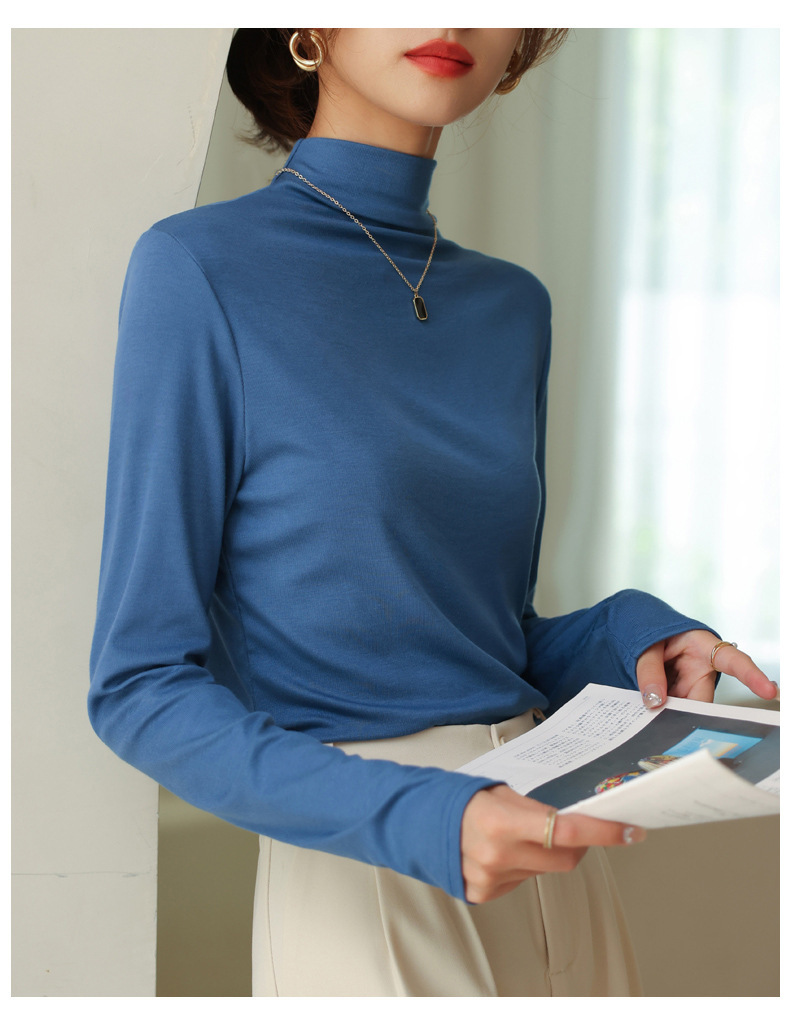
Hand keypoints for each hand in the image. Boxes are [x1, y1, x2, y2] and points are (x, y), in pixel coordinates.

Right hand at [460, 784, 644, 903]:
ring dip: (544, 854)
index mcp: (501, 821)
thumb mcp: (499, 792)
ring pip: (545, 870)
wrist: (418, 823)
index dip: (603, 832)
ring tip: (519, 835)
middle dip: (579, 844)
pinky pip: (523, 881)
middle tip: (577, 828)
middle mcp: (497, 855)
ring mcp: (491, 879)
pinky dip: (523, 865)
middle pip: (565, 858)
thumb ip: (536, 808)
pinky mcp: (485, 894)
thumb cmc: (460, 799)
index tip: (629, 830)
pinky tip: (503, 851)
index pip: (567, 832)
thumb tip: (574, 817)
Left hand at [636, 629, 778, 708]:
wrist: (644, 638)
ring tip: (647, 708)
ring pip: (685, 710)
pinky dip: (660, 714)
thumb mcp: (646, 645)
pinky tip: (648, 714)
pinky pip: (673, 712)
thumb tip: (655, 702)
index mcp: (705, 647)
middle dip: (684, 712)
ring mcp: (692, 687)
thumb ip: (649, 670)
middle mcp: (704, 671)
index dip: (752, 676)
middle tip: (662, 720)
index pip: (734, 661)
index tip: (769, 691)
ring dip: (665, 712)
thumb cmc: (653, 634)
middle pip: (702, 700)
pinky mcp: (681, 698)